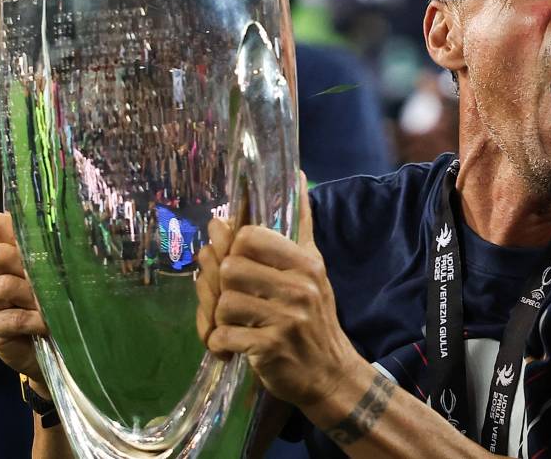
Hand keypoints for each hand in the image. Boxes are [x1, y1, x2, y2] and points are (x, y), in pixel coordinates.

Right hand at [0, 212, 48, 387]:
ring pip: (6, 286)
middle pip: (0, 255)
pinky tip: (49, 323)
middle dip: (33, 266)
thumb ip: (52, 249)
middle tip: (57, 278)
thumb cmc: (51, 298)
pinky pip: (14, 318)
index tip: (49, 241)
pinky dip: (37, 320)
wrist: (45, 344)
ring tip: (56, 303)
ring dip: (37, 296)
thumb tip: (79, 224)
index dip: (22, 230)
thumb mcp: (52, 269)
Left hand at [196, 173, 360, 408]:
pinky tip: (232, 346)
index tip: (237, 265)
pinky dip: (220, 343)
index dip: (233, 249)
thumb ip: (300, 224)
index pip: (249, 236)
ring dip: (219, 318)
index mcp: (305, 262)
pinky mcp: (271, 348)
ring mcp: (286, 318)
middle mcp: (299, 286)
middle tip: (227, 299)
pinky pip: (224, 335)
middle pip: (229, 268)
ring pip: (223, 302)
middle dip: (220, 286)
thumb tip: (298, 175)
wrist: (331, 374)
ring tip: (232, 324)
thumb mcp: (314, 267)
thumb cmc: (316, 318)